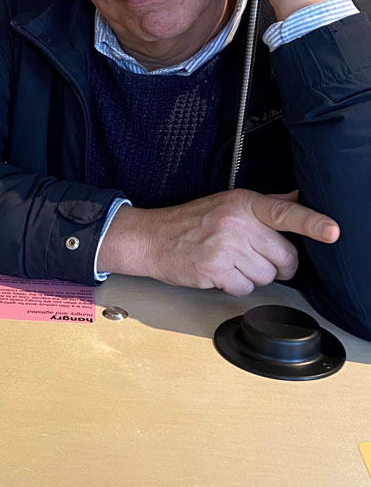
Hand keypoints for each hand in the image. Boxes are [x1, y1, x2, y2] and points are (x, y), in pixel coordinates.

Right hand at [100, 188, 338, 295]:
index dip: (313, 223)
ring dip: (253, 276)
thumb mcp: (230, 203)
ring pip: (266, 277)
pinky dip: (235, 285)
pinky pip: (245, 288)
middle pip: (284, 258)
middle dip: (278, 265)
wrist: (153, 238)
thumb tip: (299, 198)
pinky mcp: (214, 270)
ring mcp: (225, 248)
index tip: (333, 231)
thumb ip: (268, 204)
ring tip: (231, 262)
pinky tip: (220, 272)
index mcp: (245, 204)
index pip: (286, 214)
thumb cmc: (192, 221)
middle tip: (256, 257)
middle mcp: (237, 223)